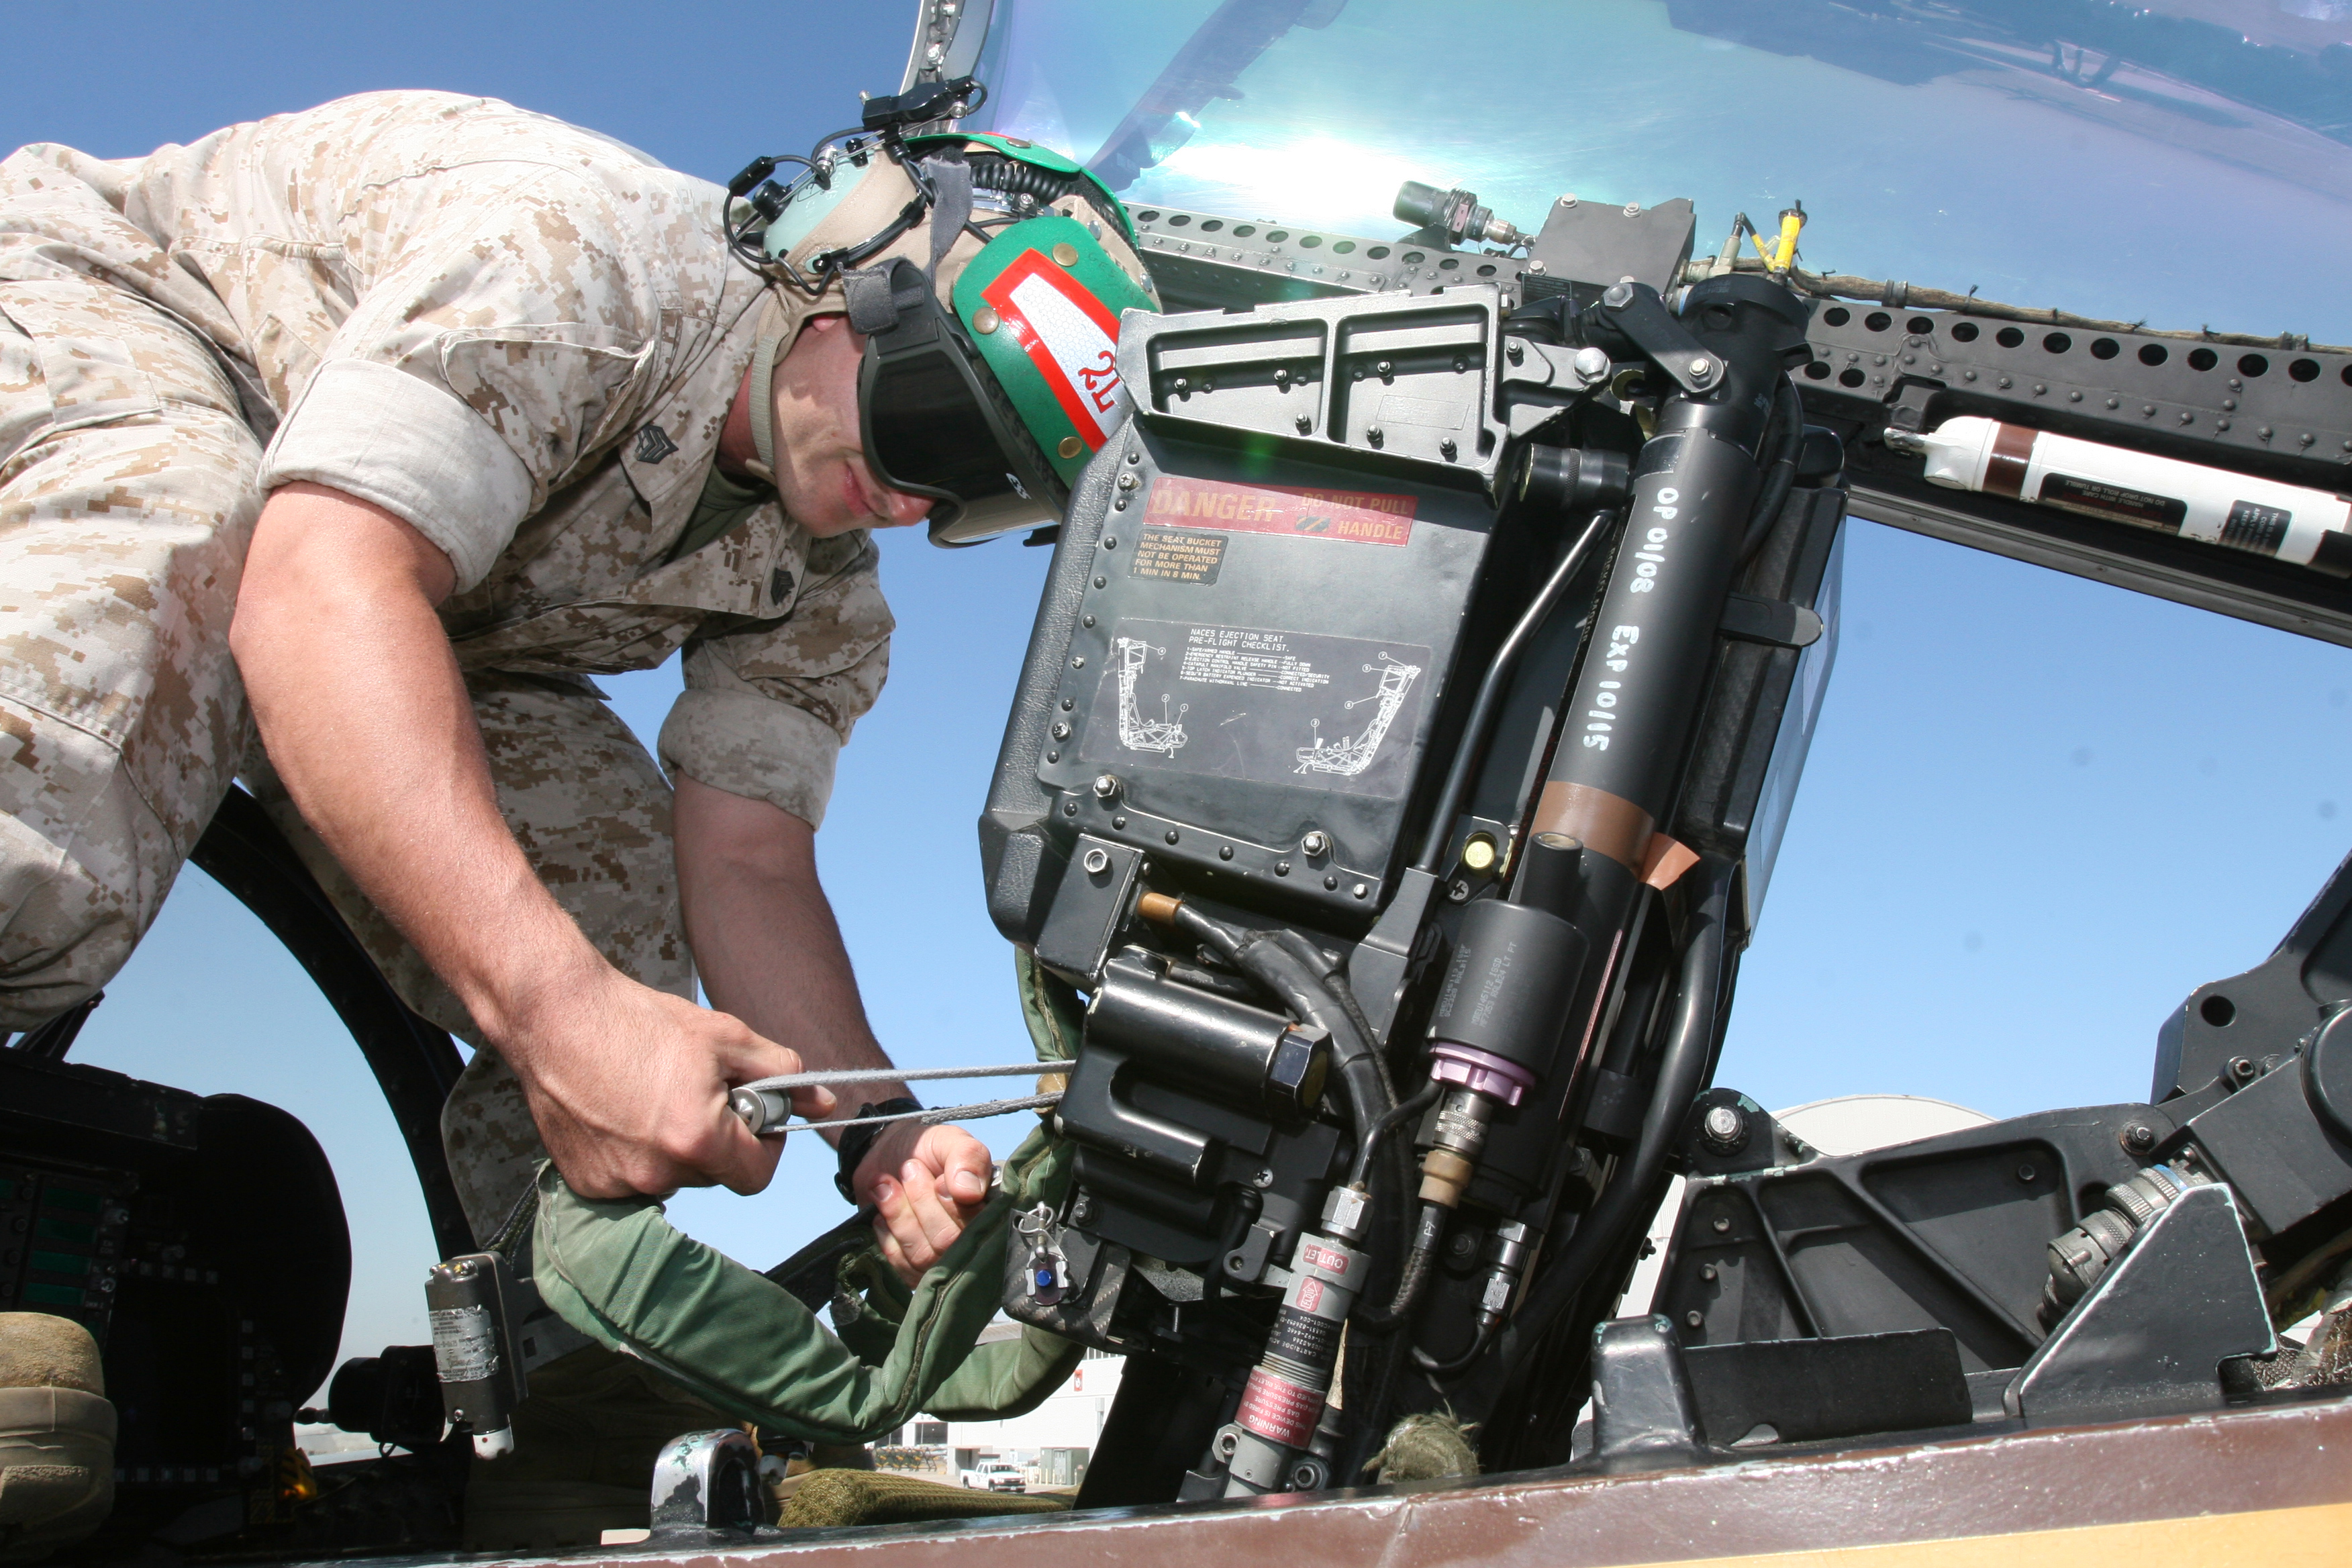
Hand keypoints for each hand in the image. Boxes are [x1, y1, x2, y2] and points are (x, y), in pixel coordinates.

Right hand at [504, 965, 835, 1199]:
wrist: (555, 1016)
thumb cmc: (637, 1021)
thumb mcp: (725, 1037)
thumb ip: (780, 1074)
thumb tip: (821, 1101)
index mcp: (697, 1141)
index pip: (758, 1176)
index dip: (765, 1144)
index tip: (754, 1115)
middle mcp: (656, 1173)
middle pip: (715, 1174)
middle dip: (719, 1138)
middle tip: (700, 1090)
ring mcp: (617, 1183)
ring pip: (674, 1176)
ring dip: (678, 1145)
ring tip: (656, 1094)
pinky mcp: (586, 1183)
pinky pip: (633, 1178)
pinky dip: (637, 1151)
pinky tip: (624, 1110)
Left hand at [857, 1122, 992, 1284]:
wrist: (884, 1154)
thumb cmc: (925, 1148)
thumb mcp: (949, 1141)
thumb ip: (968, 1157)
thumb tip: (969, 1193)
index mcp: (989, 1209)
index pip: (980, 1226)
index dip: (953, 1205)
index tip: (937, 1179)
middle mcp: (970, 1240)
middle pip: (948, 1243)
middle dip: (921, 1203)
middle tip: (908, 1169)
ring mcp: (940, 1259)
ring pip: (922, 1256)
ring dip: (899, 1216)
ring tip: (886, 1184)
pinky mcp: (912, 1268)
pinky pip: (900, 1265)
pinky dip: (886, 1235)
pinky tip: (881, 1212)